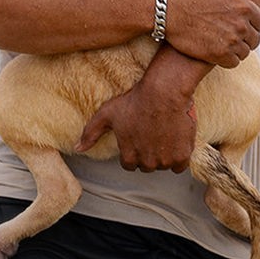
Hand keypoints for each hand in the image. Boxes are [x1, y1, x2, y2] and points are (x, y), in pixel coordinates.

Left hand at [77, 76, 196, 172]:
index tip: (139, 138)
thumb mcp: (107, 113)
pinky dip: (179, 157)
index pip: (129, 164)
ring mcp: (165, 159)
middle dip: (148, 153)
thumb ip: (91, 132)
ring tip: (165, 135)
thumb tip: (77, 148)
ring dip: (164, 155)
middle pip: (147, 166)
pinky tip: (176, 142)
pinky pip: (179, 166)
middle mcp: (146, 161)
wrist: (164, 92)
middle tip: (152, 135)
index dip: (133, 151)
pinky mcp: (182, 155)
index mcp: (128, 155)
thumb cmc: (135, 100)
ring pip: (163, 165)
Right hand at [165, 0, 259, 65]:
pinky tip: (217, 51)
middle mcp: (240, 24)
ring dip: (237, 49)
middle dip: (246, 37)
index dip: (253, 23)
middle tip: (232, 34)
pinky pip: (233, 63)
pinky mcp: (216, 54)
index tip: (242, 23)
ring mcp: (229, 41)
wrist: (163, 8)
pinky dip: (228, 59)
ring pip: (244, 52)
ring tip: (224, 43)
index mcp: (244, 5)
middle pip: (255, 39)